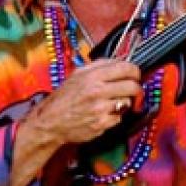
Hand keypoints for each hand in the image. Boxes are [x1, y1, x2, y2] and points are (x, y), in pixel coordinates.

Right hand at [27, 59, 141, 144]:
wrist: (50, 122)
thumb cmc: (63, 98)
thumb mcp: (77, 75)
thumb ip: (99, 66)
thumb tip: (120, 61)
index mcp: (92, 76)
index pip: (126, 68)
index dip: (135, 71)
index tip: (135, 75)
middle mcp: (97, 91)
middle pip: (133, 86)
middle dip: (135, 89)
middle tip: (132, 91)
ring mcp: (100, 109)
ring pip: (127, 103)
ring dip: (123, 103)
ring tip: (110, 103)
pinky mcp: (102, 124)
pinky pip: (119, 118)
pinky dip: (114, 116)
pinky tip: (102, 114)